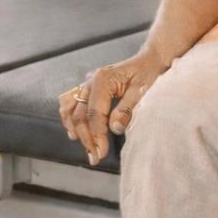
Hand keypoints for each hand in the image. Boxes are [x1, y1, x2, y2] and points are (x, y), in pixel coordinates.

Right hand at [57, 48, 169, 164]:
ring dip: (76, 131)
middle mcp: (90, 81)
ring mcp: (86, 84)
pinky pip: (69, 104)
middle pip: (79, 115)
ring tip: (87, 148)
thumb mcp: (142, 90)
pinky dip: (70, 119)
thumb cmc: (148, 74)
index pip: (94, 114)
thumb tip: (114, 129)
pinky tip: (76, 133)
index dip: (97, 136)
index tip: (101, 152)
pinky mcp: (86, 89)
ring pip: (70, 111)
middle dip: (86, 139)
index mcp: (103, 80)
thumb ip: (127, 109)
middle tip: (95, 157)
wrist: (148, 61)